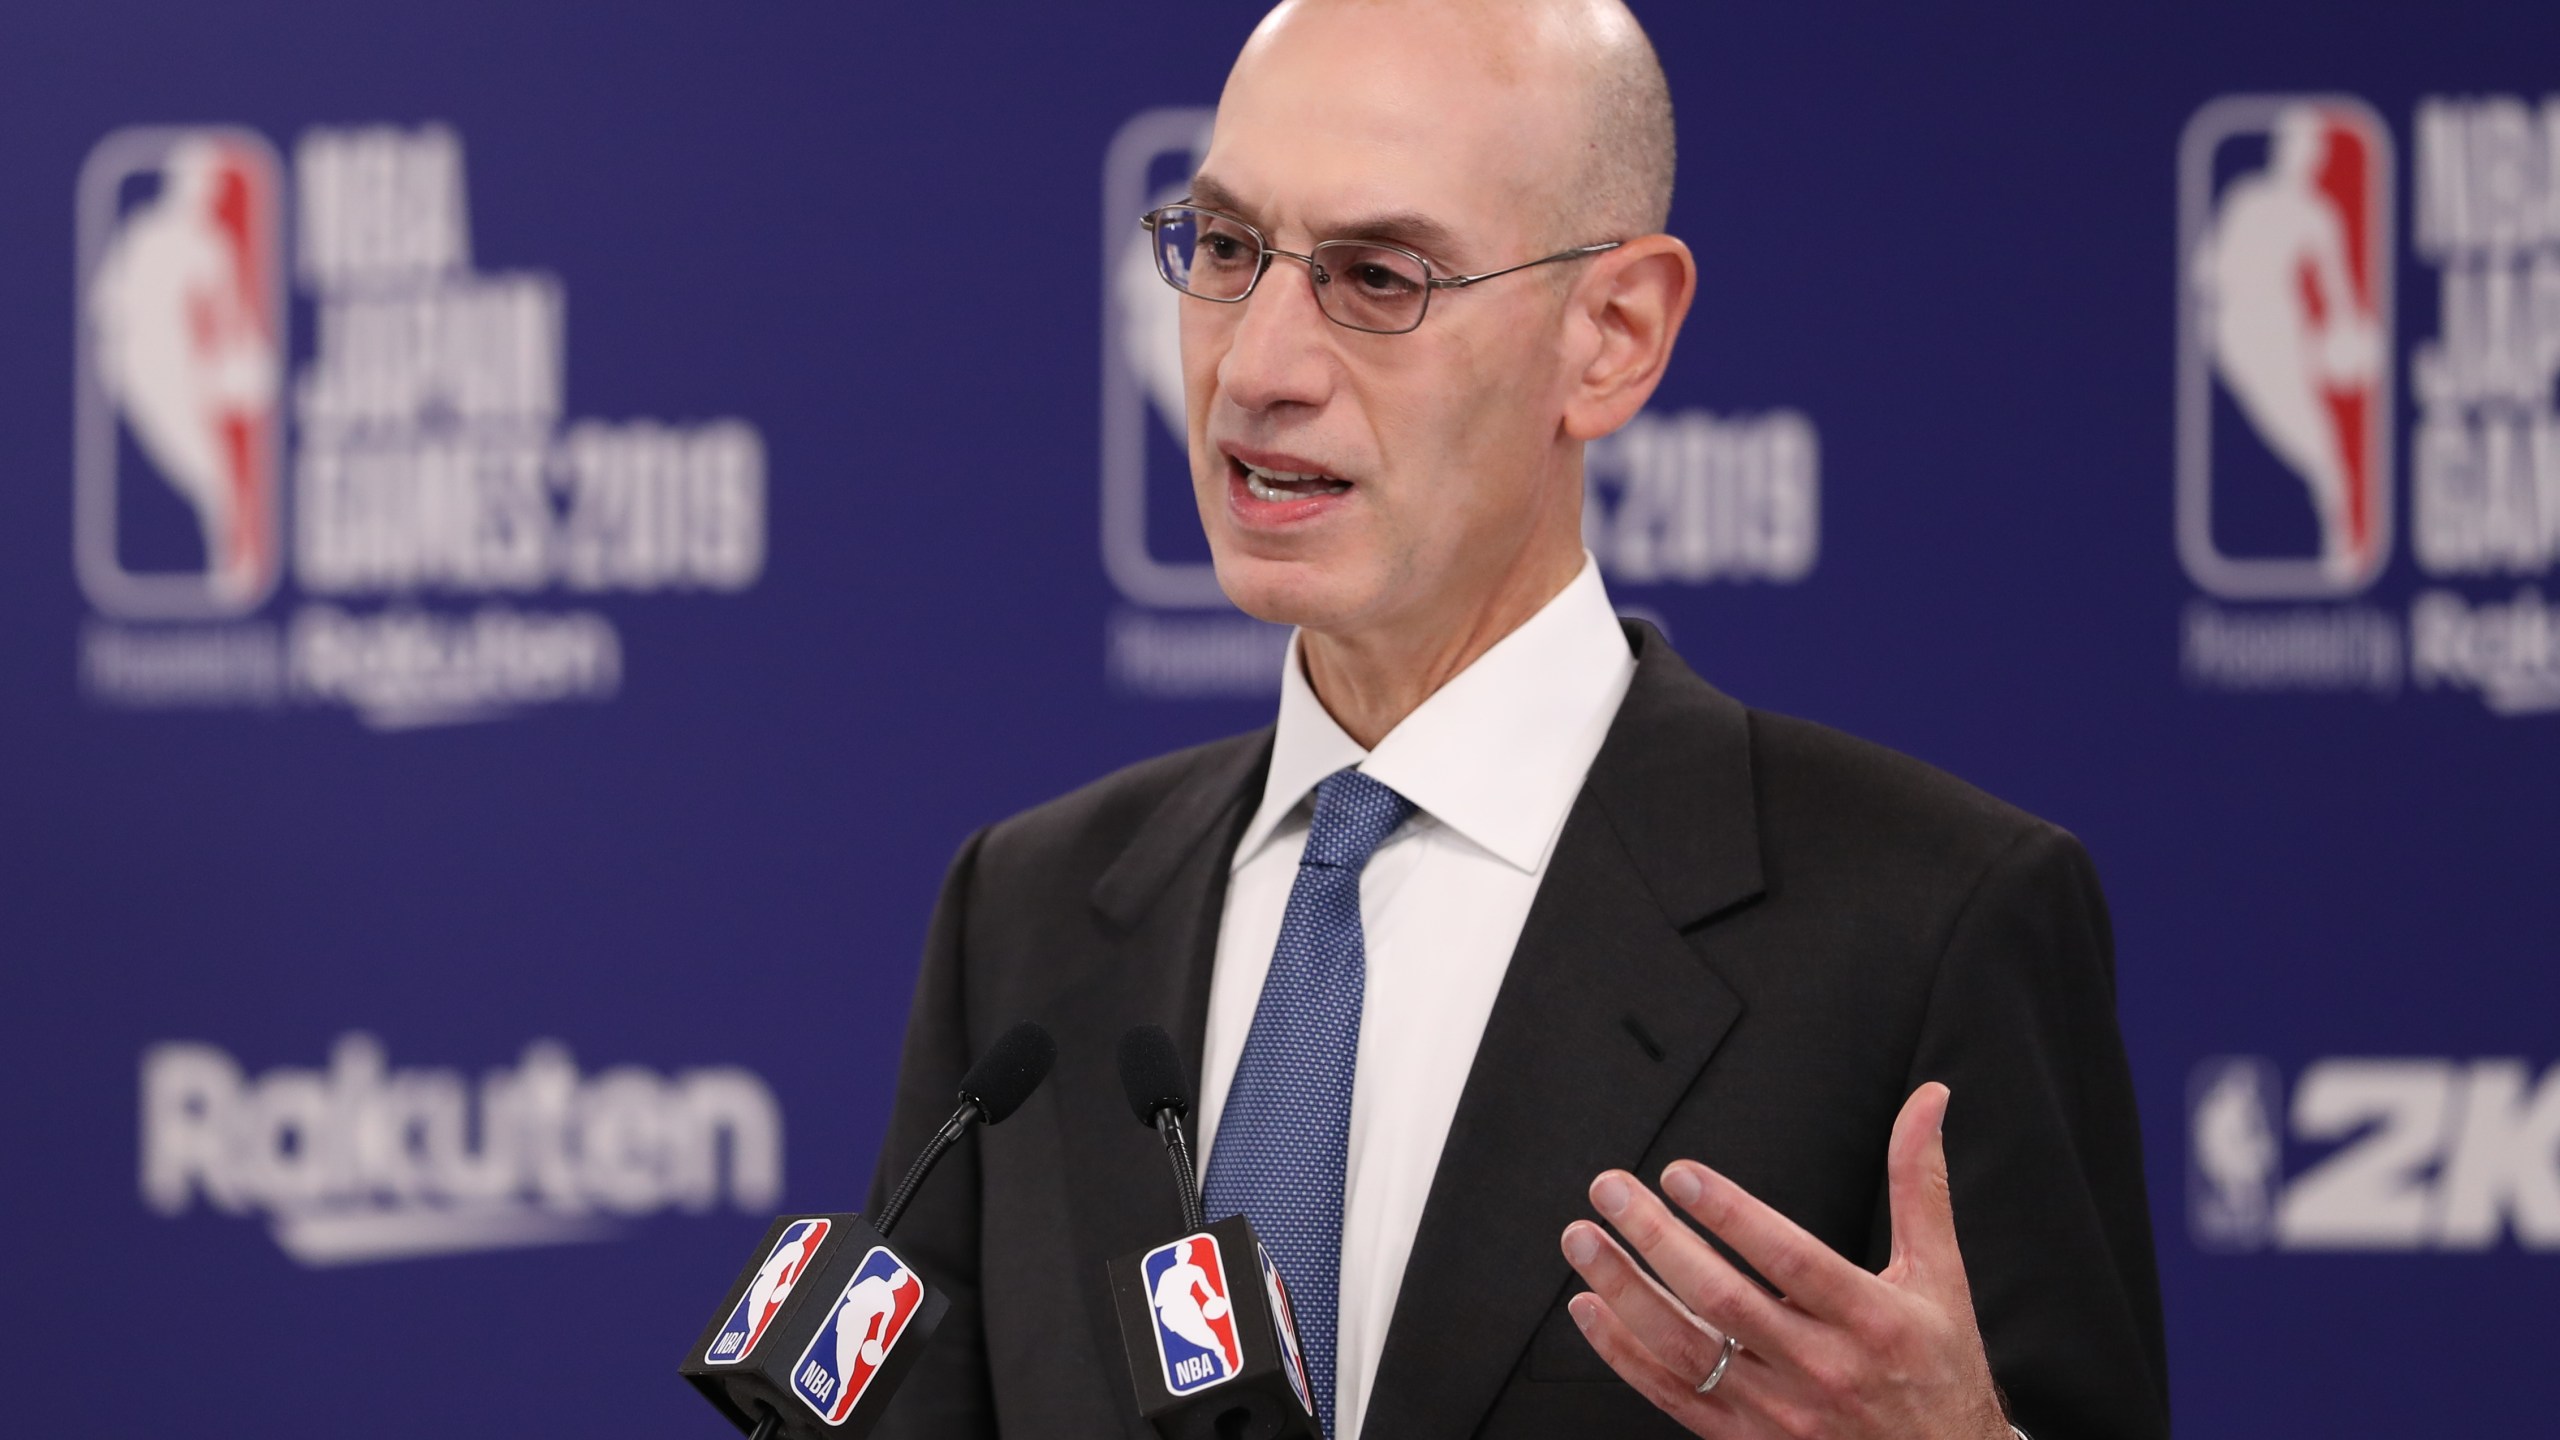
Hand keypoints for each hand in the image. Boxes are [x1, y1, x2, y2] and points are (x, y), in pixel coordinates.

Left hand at [1559, 1083, 2009, 1439]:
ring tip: (1583, 1240)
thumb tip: (1928, 1100)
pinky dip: (1624, 1354)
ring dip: (1625, 1291)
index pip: (1789, 1260)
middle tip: (1611, 1190)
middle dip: (1657, 1239)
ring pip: (1686, 1349)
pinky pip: (1673, 1396)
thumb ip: (1920, 1185)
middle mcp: (1821, 1369)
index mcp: (1870, 1319)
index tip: (1680, 1175)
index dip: (1731, 1215)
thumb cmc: (1939, 1368)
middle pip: (1723, 1300)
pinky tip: (1590, 1309)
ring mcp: (1780, 1412)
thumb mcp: (1940, 1276)